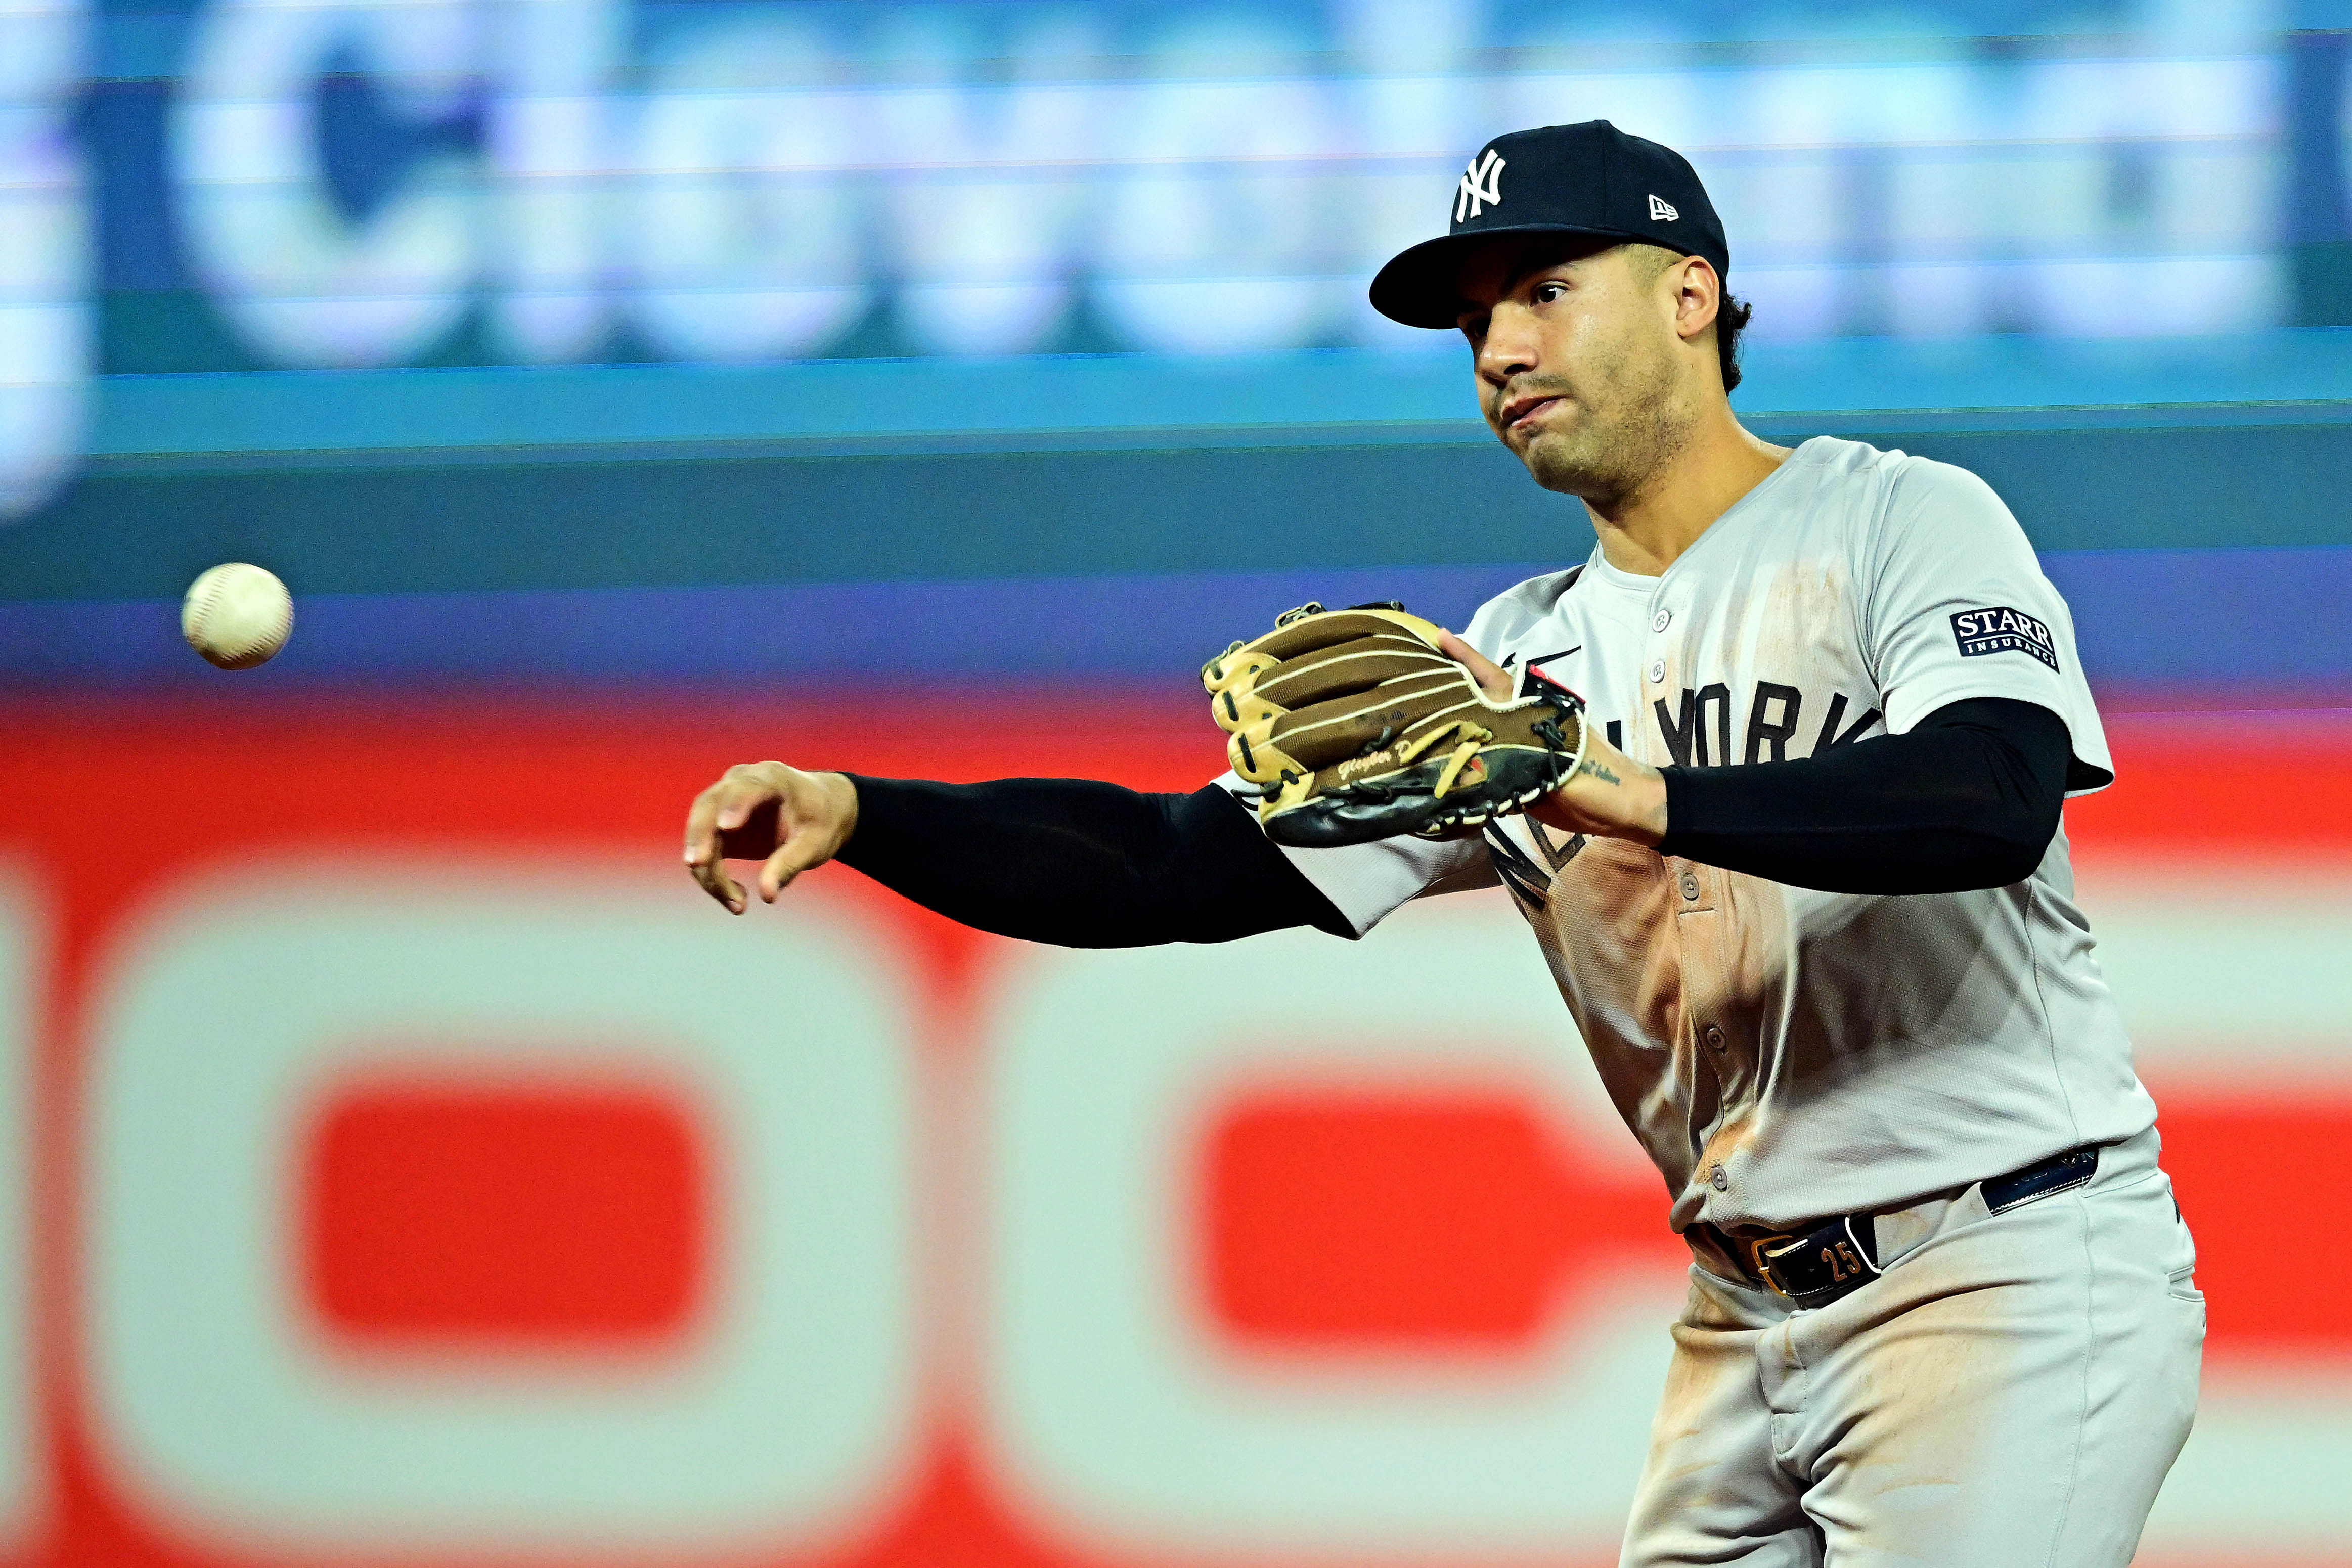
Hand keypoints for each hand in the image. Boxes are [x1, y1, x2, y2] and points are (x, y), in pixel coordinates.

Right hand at [683, 762, 858, 913]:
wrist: (817, 811)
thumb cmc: (820, 821)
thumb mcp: (816, 843)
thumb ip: (791, 864)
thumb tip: (767, 896)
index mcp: (772, 777)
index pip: (748, 786)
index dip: (735, 804)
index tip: (726, 826)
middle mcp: (739, 783)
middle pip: (708, 806)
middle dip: (700, 837)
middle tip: (697, 865)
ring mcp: (722, 803)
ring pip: (699, 832)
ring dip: (708, 871)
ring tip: (739, 905)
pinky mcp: (715, 827)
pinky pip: (703, 852)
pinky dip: (712, 878)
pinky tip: (738, 901)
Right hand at [1434, 630, 1667, 846]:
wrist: (1624, 805)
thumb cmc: (1595, 779)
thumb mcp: (1553, 759)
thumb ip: (1514, 752)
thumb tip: (1473, 748)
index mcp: (1529, 709)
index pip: (1489, 675)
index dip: (1463, 656)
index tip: (1437, 635)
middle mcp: (1521, 722)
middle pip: (1477, 698)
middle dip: (1446, 687)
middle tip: (1408, 679)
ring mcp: (1521, 747)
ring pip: (1478, 729)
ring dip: (1451, 724)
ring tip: (1415, 719)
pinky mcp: (1521, 773)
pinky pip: (1486, 763)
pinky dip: (1465, 761)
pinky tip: (1440, 763)